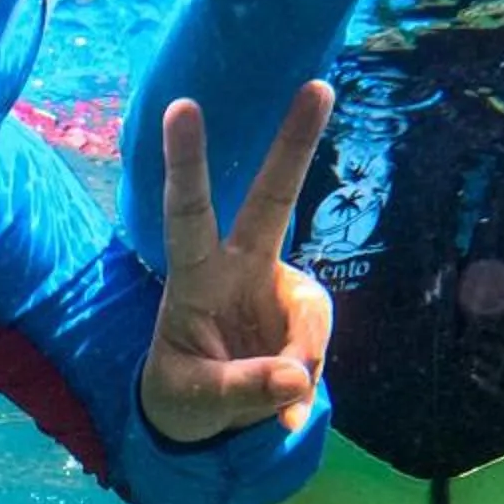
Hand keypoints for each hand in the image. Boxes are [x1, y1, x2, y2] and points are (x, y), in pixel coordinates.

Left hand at [140, 81, 335, 444]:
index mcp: (195, 277)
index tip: (183, 106)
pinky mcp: (305, 314)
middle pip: (273, 199)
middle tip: (318, 86)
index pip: (187, 214)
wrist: (206, 417)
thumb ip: (241, 389)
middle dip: (295, 144)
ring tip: (275, 409)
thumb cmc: (184, 394)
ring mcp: (278, 286)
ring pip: (312, 310)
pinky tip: (286, 411)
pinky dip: (307, 382)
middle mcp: (239, 267)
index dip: (187, 164)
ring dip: (301, 360)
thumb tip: (296, 378)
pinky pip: (320, 346)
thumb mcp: (195, 401)